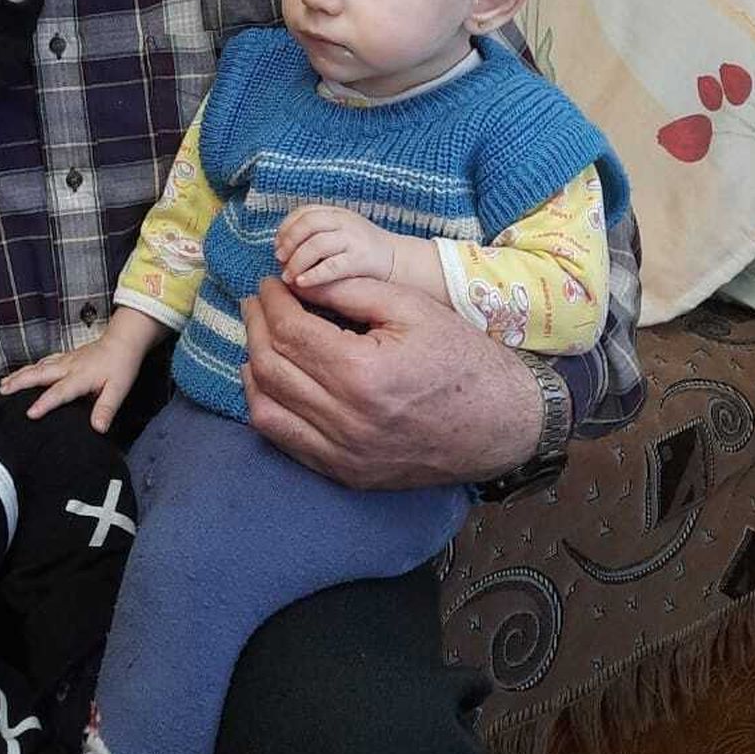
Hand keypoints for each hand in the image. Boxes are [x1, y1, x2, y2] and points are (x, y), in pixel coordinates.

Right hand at [0, 317, 156, 432]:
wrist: (123, 341)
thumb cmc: (121, 366)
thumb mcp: (118, 390)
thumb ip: (106, 408)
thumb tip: (97, 428)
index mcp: (80, 376)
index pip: (59, 392)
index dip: (44, 403)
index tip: (29, 414)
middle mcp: (68, 367)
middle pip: (39, 374)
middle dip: (19, 382)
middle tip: (2, 392)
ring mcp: (65, 360)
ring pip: (37, 366)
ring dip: (19, 375)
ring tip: (3, 384)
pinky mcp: (65, 357)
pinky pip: (43, 362)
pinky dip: (29, 368)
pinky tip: (23, 373)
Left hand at [240, 274, 544, 487]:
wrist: (501, 424)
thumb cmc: (462, 358)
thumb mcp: (412, 307)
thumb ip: (350, 289)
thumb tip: (299, 280)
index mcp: (362, 373)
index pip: (290, 332)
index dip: (273, 302)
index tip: (270, 283)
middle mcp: (346, 420)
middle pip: (271, 366)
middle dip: (256, 326)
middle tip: (259, 302)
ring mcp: (343, 454)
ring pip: (267, 406)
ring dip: (253, 364)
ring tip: (258, 334)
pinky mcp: (345, 473)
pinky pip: (284, 440)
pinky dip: (266, 406)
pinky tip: (268, 379)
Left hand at [274, 204, 396, 288]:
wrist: (399, 262)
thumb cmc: (362, 252)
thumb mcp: (340, 234)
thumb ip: (316, 236)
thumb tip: (282, 251)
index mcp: (337, 213)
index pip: (304, 212)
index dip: (287, 228)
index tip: (278, 245)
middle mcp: (345, 222)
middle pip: (308, 223)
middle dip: (289, 242)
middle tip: (280, 259)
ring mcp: (354, 239)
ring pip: (317, 244)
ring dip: (297, 261)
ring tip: (288, 276)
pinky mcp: (361, 259)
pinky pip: (332, 266)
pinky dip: (313, 274)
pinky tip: (302, 283)